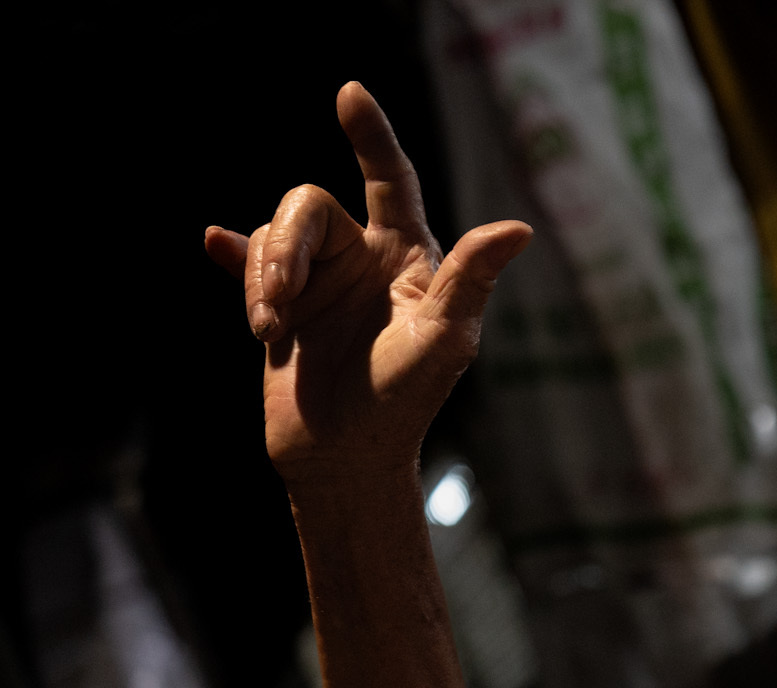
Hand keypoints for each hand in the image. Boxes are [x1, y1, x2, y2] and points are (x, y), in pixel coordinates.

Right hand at [204, 82, 530, 480]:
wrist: (345, 458)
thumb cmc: (405, 403)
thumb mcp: (444, 338)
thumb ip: (471, 279)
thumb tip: (519, 230)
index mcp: (408, 259)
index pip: (391, 180)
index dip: (372, 137)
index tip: (349, 94)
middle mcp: (364, 260)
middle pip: (307, 206)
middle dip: (284, 246)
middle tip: (278, 307)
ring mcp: (321, 282)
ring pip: (272, 235)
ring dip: (260, 277)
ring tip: (268, 330)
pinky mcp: (283, 309)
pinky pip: (247, 263)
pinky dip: (233, 257)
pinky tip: (211, 244)